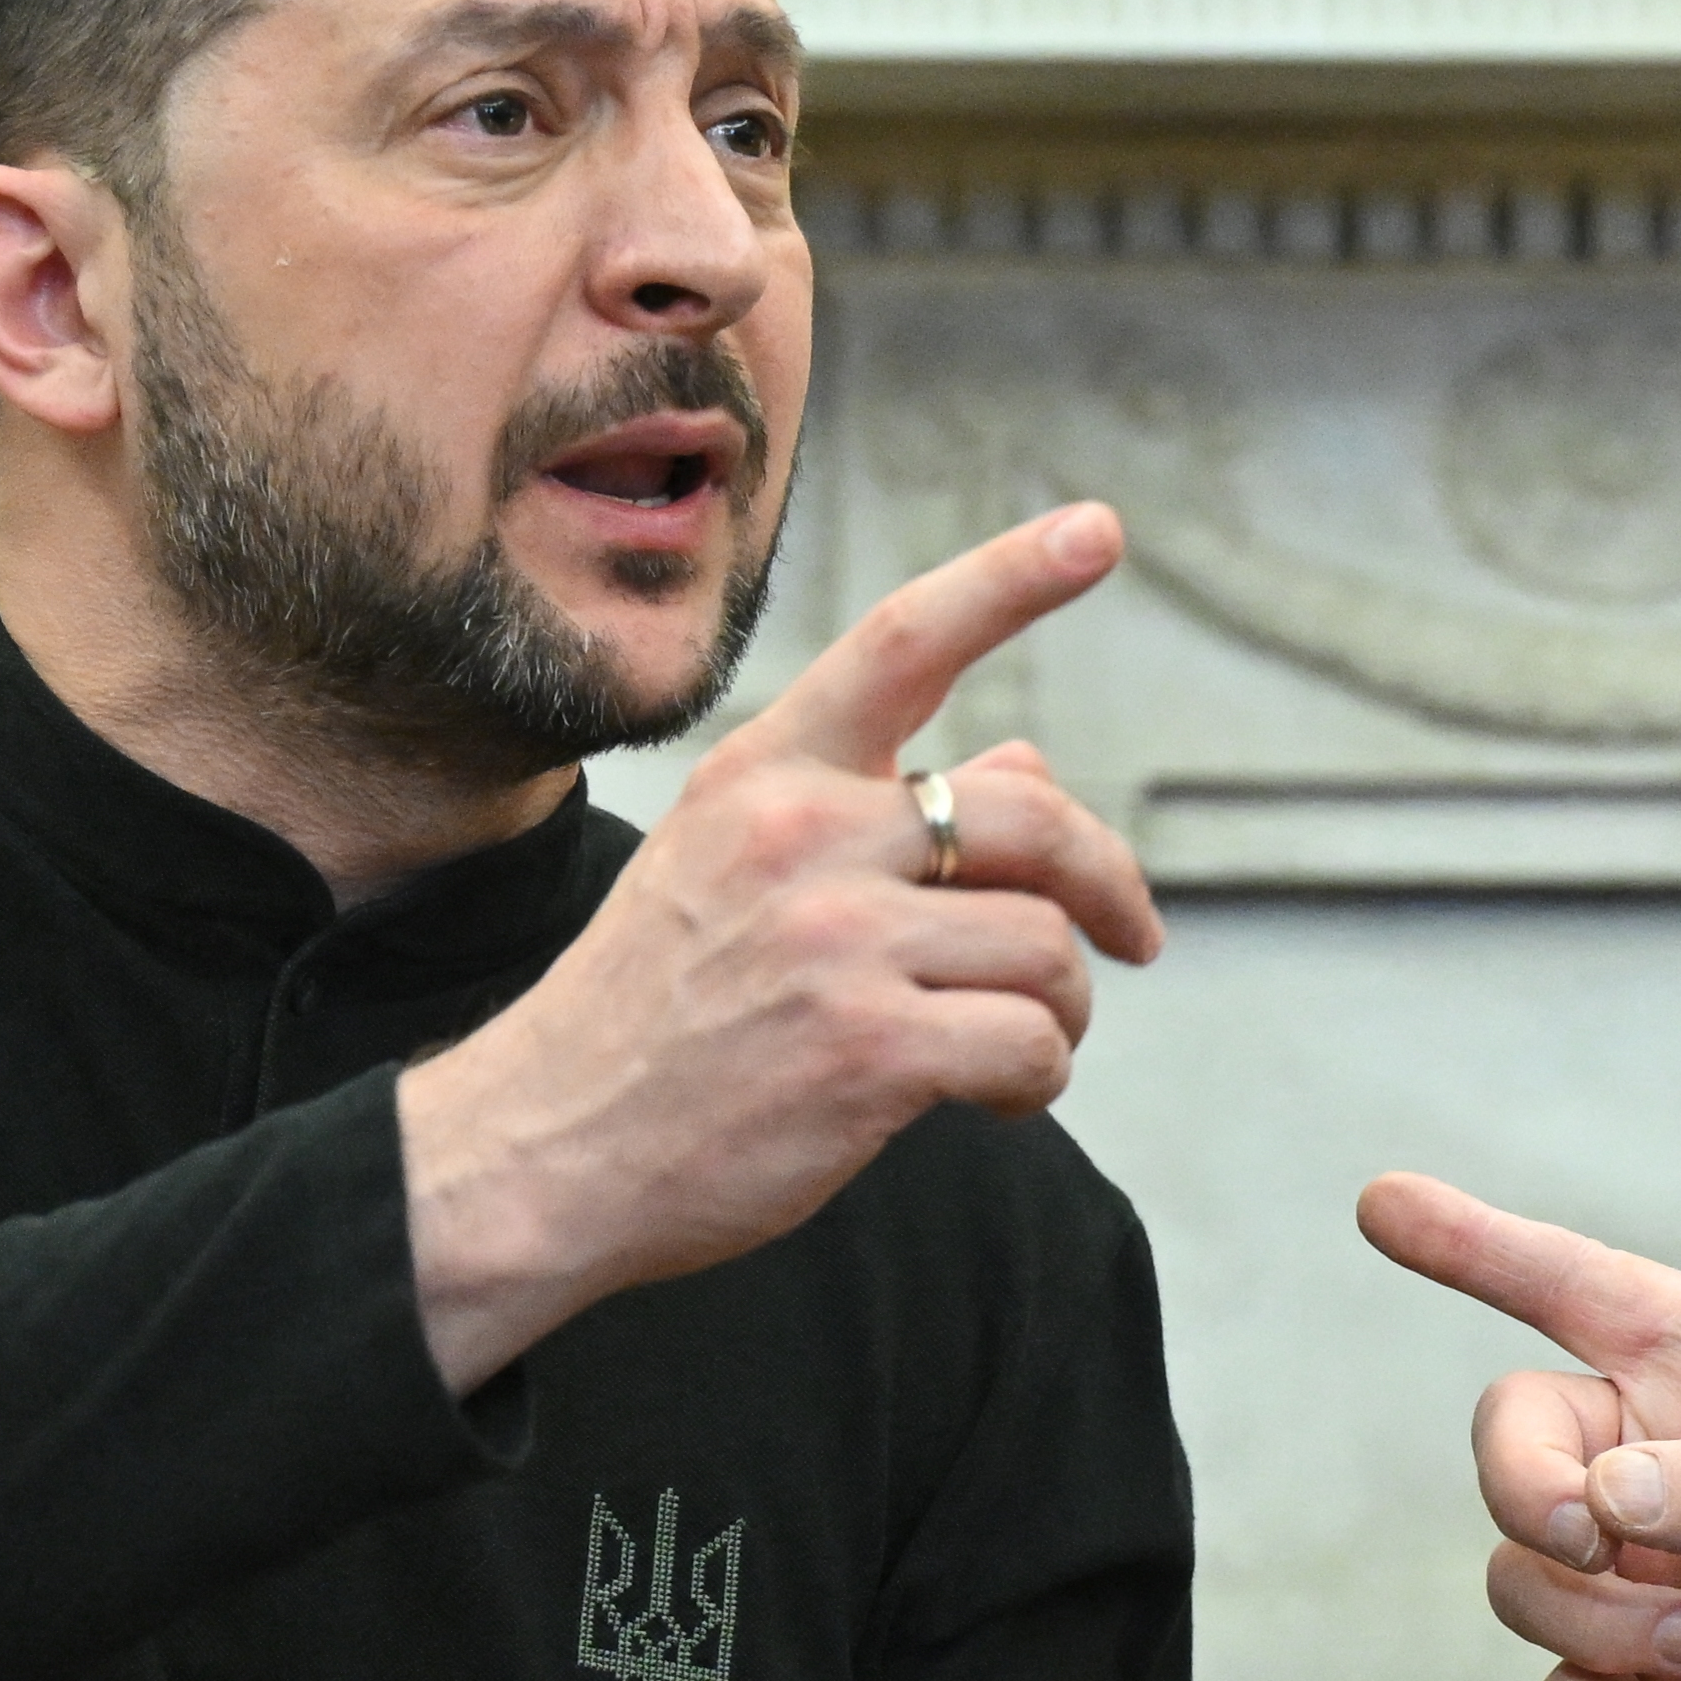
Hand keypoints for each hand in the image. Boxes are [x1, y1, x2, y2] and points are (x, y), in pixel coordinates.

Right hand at [399, 504, 1161, 1390]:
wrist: (546, 1149)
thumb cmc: (655, 1015)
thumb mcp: (735, 871)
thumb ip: (876, 811)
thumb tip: (1024, 763)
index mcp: (765, 774)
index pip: (904, 641)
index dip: (1011, 578)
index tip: (1096, 531)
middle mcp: (800, 835)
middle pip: (1032, 817)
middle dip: (1108, 882)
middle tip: (1134, 936)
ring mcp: (834, 941)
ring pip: (1047, 948)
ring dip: (1060, 1009)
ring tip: (1008, 1044)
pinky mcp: (868, 1050)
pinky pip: (1033, 1043)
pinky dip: (1034, 1080)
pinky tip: (984, 1099)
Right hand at [1355, 1172, 1680, 1680]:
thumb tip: (1600, 1499)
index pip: (1577, 1286)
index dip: (1477, 1245)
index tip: (1381, 1203)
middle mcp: (1668, 1461)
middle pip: (1511, 1440)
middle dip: (1524, 1488)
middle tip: (1589, 1538)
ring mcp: (1648, 1574)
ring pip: (1519, 1574)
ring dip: (1589, 1620)